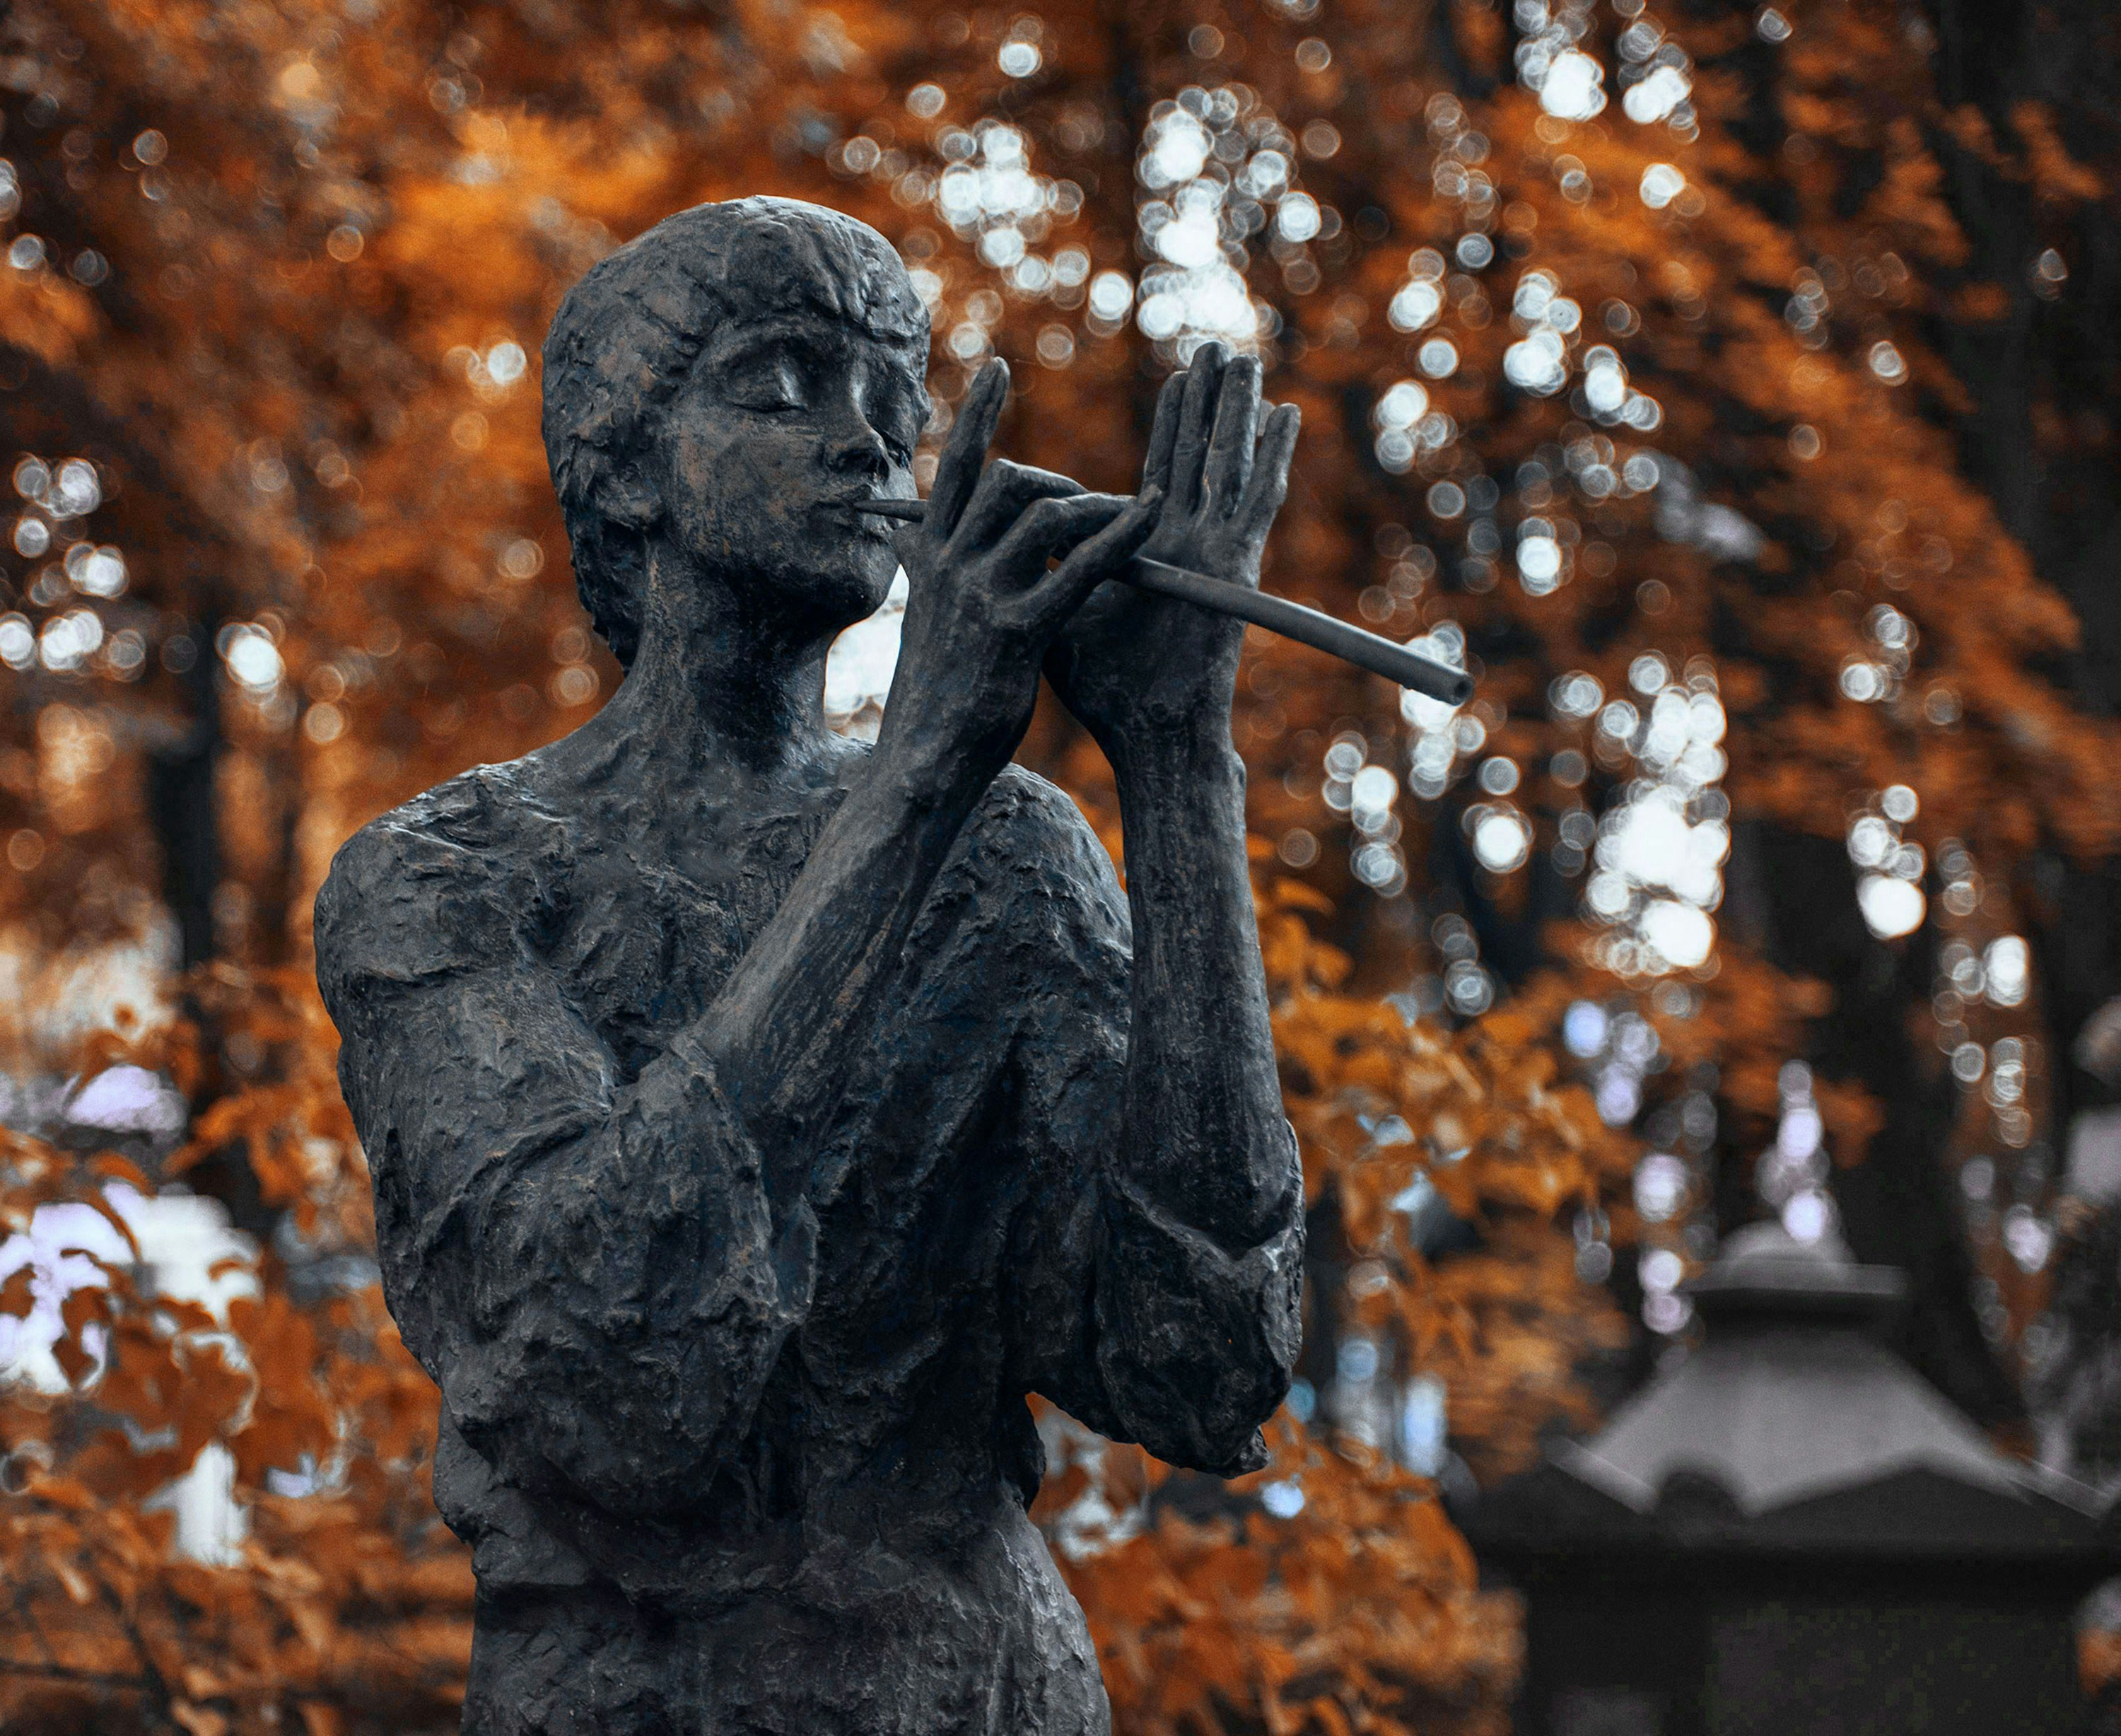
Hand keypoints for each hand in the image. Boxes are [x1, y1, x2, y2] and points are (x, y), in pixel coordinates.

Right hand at [877, 358, 1160, 792]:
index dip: (978, 416)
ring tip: (1126, 521)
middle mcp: (949, 568)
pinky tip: (1153, 514)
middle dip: (1059, 481)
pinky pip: (1080, 567)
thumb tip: (907, 535)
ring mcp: (982, 597)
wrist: (922, 764)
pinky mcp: (1018, 632)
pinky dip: (1122, 534)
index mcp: (927, 560)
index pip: (952, 469)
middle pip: (1009, 483)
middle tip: (1090, 504)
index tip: (999, 369)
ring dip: (1095, 509)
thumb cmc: (932, 695)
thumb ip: (924, 573)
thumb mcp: (921, 621)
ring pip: (1045, 516)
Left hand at [1044, 342, 1299, 754]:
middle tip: (1213, 347)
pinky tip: (1282, 416)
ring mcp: (1215, 551)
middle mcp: (1190, 544)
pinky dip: (1269, 457)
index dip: (1174, 424)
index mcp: (1155, 550)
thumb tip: (1002, 539)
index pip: (1166, 470)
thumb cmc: (1103, 689)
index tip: (1178, 380)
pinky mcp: (1233, 565)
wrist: (1146, 734)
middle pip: (1201, 456)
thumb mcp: (1062, 610)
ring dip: (1234, 411)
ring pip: (1228, 465)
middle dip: (1206, 401)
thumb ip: (1046, 567)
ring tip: (1239, 360)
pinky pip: (1256, 500)